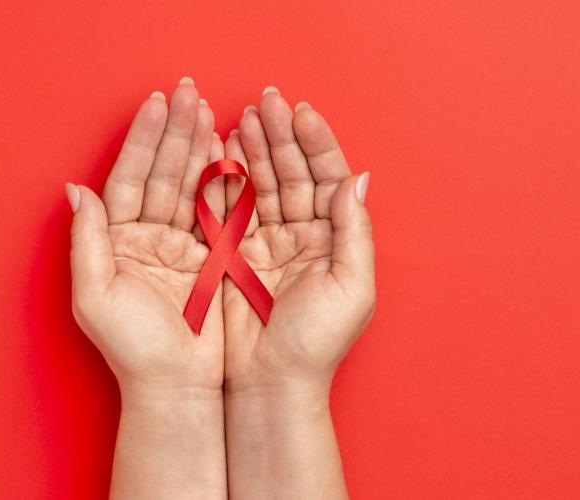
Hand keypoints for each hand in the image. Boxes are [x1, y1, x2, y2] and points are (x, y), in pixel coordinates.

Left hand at [68, 77, 225, 399]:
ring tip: (208, 111)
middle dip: (174, 133)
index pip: (129, 179)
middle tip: (189, 93)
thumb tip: (75, 190)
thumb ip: (87, 240)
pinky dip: (223, 182)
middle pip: (161, 174)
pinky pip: (215, 212)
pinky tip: (228, 151)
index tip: (157, 104)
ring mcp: (179, 245)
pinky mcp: (209, 258)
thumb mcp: (96, 296)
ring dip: (198, 148)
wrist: (177, 387)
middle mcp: (146, 237)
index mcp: (116, 241)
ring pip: (189, 186)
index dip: (142, 140)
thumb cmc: (132, 349)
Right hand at [223, 88, 375, 397]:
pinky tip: (223, 151)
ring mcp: (266, 242)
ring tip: (244, 117)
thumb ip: (354, 231)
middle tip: (266, 102)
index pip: (327, 179)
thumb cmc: (316, 343)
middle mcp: (302, 236)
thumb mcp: (352, 287)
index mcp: (334, 241)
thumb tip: (356, 179)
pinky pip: (232, 208)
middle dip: (281, 137)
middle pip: (294, 174)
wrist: (270, 383)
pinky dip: (227, 179)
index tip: (301, 113)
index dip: (317, 144)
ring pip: (262, 185)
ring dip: (254, 150)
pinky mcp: (235, 254)